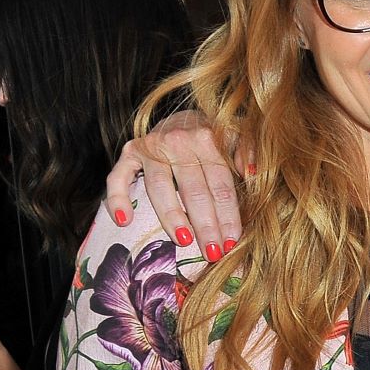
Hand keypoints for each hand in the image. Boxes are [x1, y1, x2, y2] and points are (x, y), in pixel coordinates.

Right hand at [104, 110, 242, 262]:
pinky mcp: (129, 151)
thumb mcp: (237, 137)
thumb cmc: (215, 136)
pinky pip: (117, 177)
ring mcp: (150, 147)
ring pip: (159, 188)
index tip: (233, 242)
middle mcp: (177, 141)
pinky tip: (124, 221)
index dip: (228, 215)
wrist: (183, 117)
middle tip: (212, 253)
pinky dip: (117, 199)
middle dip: (205, 225)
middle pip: (193, 190)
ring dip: (171, 217)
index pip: (220, 185)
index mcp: (207, 139)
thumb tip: (252, 172)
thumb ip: (248, 151)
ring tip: (183, 240)